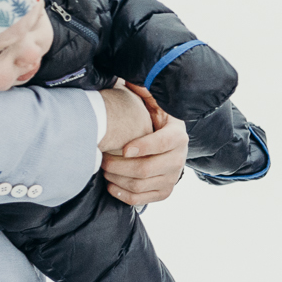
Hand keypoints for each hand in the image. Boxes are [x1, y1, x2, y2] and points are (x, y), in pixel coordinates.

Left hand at [102, 80, 189, 206]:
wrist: (171, 147)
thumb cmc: (156, 123)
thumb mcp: (155, 105)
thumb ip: (144, 93)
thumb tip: (130, 81)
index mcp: (178, 135)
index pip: (164, 143)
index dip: (144, 146)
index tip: (123, 148)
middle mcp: (179, 159)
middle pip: (147, 168)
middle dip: (119, 166)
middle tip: (102, 159)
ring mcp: (172, 178)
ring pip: (140, 185)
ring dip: (117, 179)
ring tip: (104, 169)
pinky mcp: (164, 192)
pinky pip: (141, 199)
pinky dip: (123, 194)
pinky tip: (111, 185)